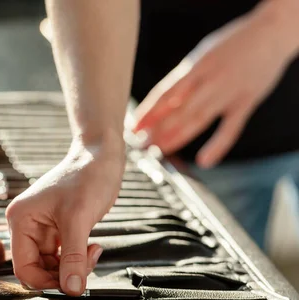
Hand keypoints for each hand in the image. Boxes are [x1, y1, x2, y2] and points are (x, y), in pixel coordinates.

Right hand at [6, 136, 124, 295]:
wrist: (101, 156)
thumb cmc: (87, 177)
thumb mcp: (79, 220)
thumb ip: (74, 258)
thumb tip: (72, 290)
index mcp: (21, 220)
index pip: (23, 267)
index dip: (45, 282)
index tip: (71, 287)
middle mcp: (26, 225)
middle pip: (37, 268)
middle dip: (62, 274)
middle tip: (86, 269)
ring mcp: (41, 228)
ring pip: (52, 264)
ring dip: (73, 266)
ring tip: (93, 252)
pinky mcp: (57, 229)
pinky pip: (63, 255)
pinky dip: (78, 258)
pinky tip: (93, 247)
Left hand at [134, 3, 298, 167]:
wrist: (272, 32)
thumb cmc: (233, 44)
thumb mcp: (202, 56)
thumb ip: (185, 79)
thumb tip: (164, 103)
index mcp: (195, 67)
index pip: (165, 93)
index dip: (148, 112)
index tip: (133, 127)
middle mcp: (209, 80)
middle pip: (178, 110)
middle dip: (157, 129)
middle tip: (142, 144)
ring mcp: (228, 92)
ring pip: (198, 119)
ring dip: (176, 136)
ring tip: (160, 149)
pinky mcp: (247, 102)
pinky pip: (231, 128)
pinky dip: (217, 145)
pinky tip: (205, 161)